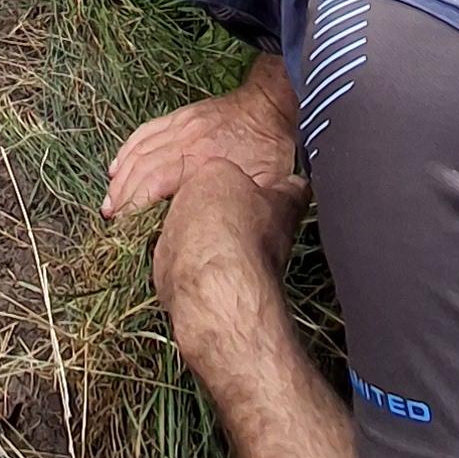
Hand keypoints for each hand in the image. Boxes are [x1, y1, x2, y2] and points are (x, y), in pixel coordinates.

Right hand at [104, 63, 299, 218]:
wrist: (270, 103)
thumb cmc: (270, 146)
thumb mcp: (267, 182)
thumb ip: (245, 204)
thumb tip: (233, 233)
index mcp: (203, 161)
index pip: (157, 183)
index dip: (136, 204)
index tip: (124, 225)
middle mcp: (185, 142)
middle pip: (142, 169)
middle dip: (122, 195)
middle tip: (110, 218)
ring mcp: (180, 127)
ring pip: (139, 151)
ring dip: (120, 176)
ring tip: (110, 200)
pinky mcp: (179, 118)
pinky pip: (144, 132)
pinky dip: (127, 150)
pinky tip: (117, 166)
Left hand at [149, 158, 307, 367]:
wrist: (221, 278)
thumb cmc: (253, 237)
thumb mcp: (286, 206)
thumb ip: (290, 191)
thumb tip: (297, 186)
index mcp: (213, 173)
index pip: (227, 179)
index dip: (245, 199)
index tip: (258, 216)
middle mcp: (183, 198)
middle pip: (205, 206)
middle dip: (223, 223)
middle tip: (246, 242)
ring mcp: (168, 231)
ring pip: (189, 236)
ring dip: (207, 249)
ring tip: (233, 267)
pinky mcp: (160, 263)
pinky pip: (180, 264)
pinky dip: (195, 273)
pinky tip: (215, 284)